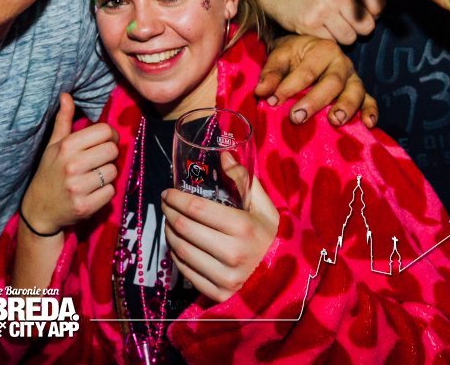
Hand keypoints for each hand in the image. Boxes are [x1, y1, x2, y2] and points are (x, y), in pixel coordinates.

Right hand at [20, 93, 118, 234]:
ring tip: (93, 177)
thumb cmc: (49, 172)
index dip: (110, 135)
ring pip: (113, 171)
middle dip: (109, 155)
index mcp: (66, 146)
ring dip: (107, 174)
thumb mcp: (53, 145)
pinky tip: (92, 192)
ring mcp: (78, 187)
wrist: (39, 209)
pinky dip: (105, 192)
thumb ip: (63, 120)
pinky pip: (111, 192)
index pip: (104, 131)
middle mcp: (72, 165)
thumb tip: (66, 95)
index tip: (104, 142)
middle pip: (113, 150)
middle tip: (98, 161)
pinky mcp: (86, 206)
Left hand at [162, 159, 278, 302]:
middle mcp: (232, 254)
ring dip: (169, 232)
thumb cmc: (269, 236)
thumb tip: (223, 154)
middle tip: (166, 204)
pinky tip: (178, 244)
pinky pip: (185, 271)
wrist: (283, 278)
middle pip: (184, 228)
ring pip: (181, 249)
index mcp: (243, 227)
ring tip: (170, 222)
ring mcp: (224, 277)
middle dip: (169, 212)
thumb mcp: (264, 206)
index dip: (176, 198)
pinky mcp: (218, 294)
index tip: (167, 192)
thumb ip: (243, 179)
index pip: (196, 208)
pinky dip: (176, 254)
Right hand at [249, 0, 384, 44]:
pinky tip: (318, 29)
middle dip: (359, 29)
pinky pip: (333, 42)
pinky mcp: (311, 24)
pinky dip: (327, 40)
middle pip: (368, 25)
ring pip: (351, 37)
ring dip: (342, 37)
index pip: (379, 4)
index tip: (359, 13)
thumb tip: (380, 14)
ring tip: (330, 27)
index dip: (372, 13)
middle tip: (344, 24)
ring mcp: (323, 8)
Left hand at [256, 35, 376, 127]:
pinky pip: (370, 101)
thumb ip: (271, 73)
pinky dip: (371, 112)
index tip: (272, 102)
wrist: (307, 50)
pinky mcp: (361, 92)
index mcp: (323, 50)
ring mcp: (354, 78)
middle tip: (297, 117)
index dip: (289, 87)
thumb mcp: (280, 56)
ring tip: (335, 121)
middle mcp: (341, 63)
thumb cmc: (294, 55)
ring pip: (354, 92)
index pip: (306, 71)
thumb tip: (261, 92)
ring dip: (346, 107)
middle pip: (332, 83)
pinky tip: (368, 124)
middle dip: (314, 101)